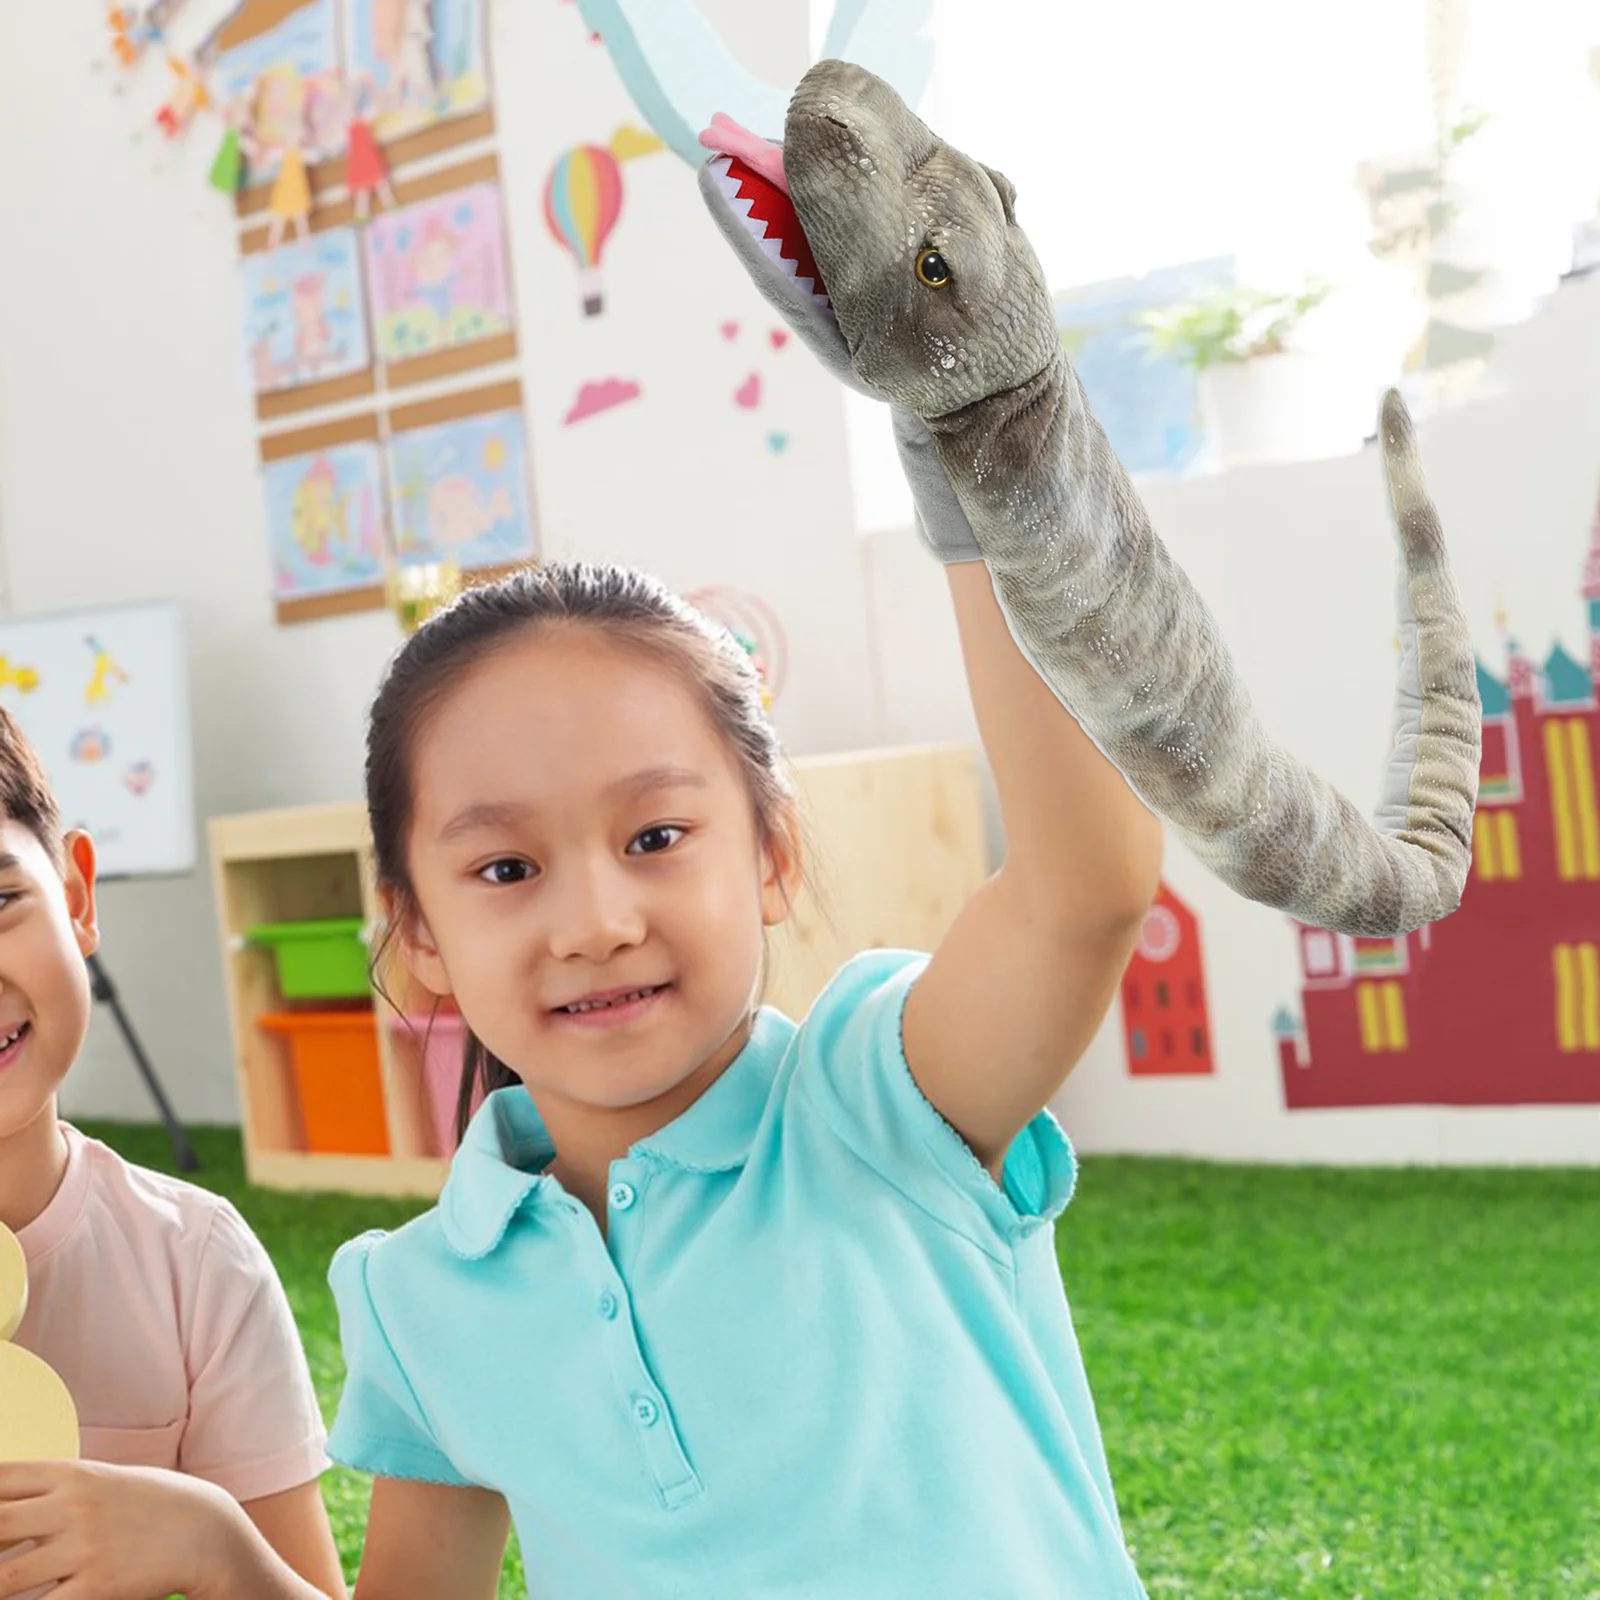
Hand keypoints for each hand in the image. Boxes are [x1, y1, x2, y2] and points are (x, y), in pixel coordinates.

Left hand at [0, 1460, 240, 1599]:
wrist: (205, 1530)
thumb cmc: (147, 1505)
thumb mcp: (102, 1482)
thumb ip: (52, 1493)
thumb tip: (1, 1517)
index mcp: (73, 1474)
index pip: (0, 1476)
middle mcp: (74, 1506)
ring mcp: (85, 1548)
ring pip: (4, 1579)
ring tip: (4, 1586)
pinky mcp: (98, 1587)